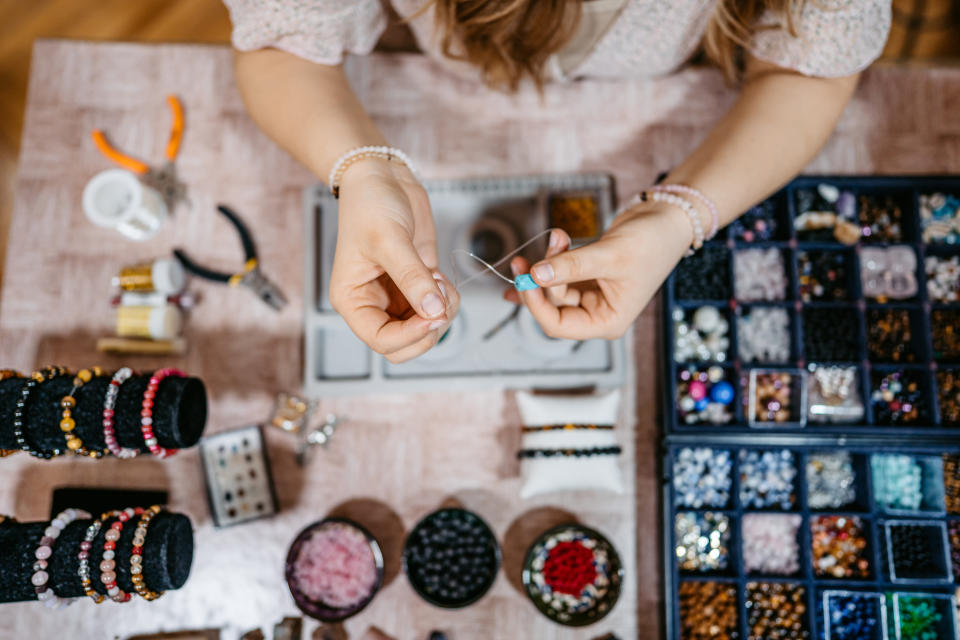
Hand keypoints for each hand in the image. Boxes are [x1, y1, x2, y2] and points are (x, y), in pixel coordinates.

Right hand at [329, 158, 458, 362]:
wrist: (383, 177)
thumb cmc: (370, 204)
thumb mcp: (389, 239)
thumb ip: (412, 278)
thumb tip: (433, 311)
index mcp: (353, 300)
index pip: (381, 341)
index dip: (410, 336)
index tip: (433, 315)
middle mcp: (373, 304)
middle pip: (404, 345)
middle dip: (428, 330)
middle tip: (440, 301)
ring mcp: (397, 296)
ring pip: (425, 329)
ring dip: (442, 311)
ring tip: (437, 279)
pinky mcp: (418, 285)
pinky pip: (438, 308)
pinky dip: (447, 298)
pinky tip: (438, 274)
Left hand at [504, 202, 690, 339]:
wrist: (668, 220)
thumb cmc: (652, 243)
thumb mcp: (610, 256)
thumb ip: (571, 266)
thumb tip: (536, 274)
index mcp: (607, 322)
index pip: (558, 326)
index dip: (536, 305)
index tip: (525, 279)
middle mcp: (597, 313)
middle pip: (551, 306)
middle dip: (540, 279)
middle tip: (528, 257)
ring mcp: (592, 295)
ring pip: (553, 287)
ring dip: (549, 261)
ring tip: (558, 236)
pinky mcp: (587, 277)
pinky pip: (560, 274)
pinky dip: (554, 257)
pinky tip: (554, 241)